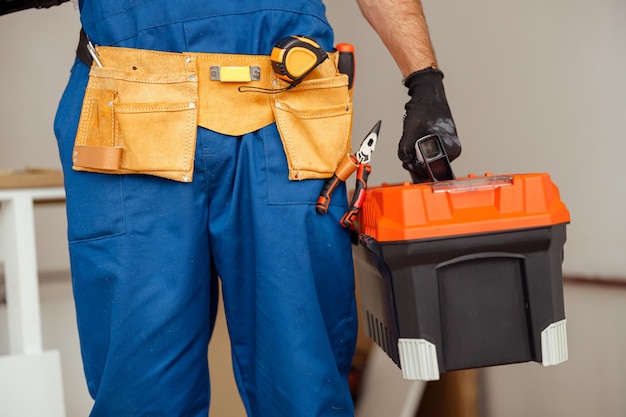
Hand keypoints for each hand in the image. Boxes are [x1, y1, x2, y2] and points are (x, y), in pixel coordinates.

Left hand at [398, 67, 460, 182]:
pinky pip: (426, 149)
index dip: (416, 167)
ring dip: (415, 150)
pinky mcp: (441, 140)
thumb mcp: (410, 131)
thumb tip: (404, 159)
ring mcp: (448, 144)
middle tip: (408, 145)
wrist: (427, 92)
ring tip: (414, 134)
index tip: (407, 161)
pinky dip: (417, 144)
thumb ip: (405, 150)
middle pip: (428, 164)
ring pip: (425, 157)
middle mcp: (453, 149)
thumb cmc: (425, 108)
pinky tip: (417, 132)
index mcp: (451, 149)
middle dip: (415, 158)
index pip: (432, 170)